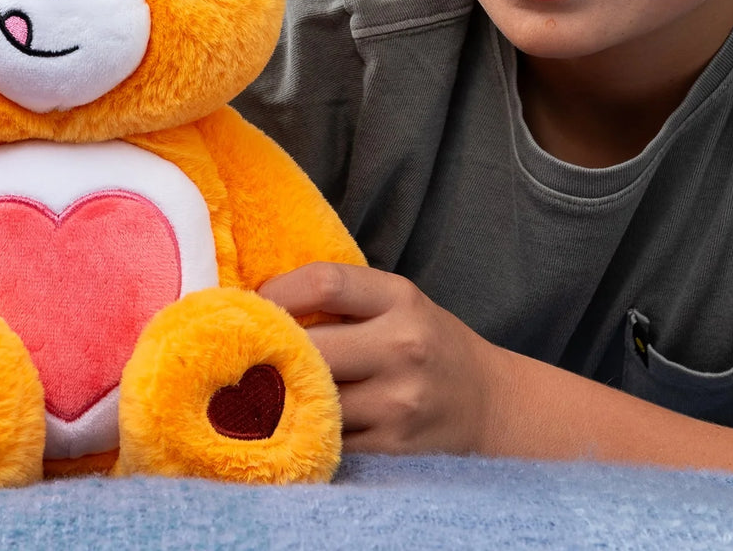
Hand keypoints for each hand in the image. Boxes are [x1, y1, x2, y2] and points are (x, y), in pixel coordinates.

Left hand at [258, 263, 502, 455]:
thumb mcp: (395, 301)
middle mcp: (402, 347)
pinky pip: (327, 439)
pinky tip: (295, 419)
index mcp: (399, 299)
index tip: (256, 303)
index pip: (324, 283)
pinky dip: (305, 430)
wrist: (487, 404)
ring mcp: (399, 403)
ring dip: (281, 394)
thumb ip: (339, 297)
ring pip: (313, 398)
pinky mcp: (392, 449)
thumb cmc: (424, 341)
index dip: (277, 291)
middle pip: (312, 347)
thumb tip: (258, 299)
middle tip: (245, 351)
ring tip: (261, 386)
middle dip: (271, 350)